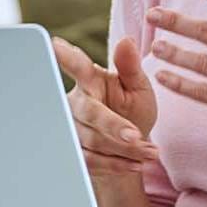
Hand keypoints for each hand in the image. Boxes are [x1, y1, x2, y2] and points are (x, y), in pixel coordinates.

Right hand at [50, 33, 161, 180]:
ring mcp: (70, 127)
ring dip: (124, 150)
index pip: (77, 65)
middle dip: (115, 127)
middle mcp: (75, 102)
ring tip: (150, 153)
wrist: (128, 145)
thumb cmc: (131, 108)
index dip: (65, 56)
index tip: (56, 45)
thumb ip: (131, 67)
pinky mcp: (71, 150)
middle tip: (140, 139)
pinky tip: (135, 164)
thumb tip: (126, 41)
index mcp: (90, 79)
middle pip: (90, 113)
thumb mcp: (138, 87)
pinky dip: (115, 164)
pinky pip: (89, 160)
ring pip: (91, 140)